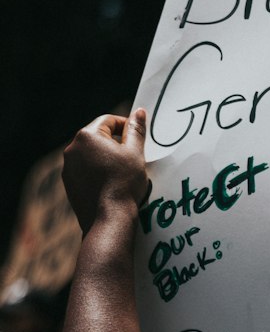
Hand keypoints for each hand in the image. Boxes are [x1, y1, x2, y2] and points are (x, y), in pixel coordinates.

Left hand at [63, 108, 148, 233]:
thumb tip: (139, 112)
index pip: (108, 120)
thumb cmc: (124, 183)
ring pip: (90, 155)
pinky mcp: (69, 184)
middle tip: (133, 156)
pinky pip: (85, 170)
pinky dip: (97, 172)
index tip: (138, 136)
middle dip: (115, 143)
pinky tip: (111, 184)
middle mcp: (72, 149)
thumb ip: (136, 130)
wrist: (109, 218)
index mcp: (87, 136)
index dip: (126, 125)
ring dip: (105, 158)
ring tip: (122, 172)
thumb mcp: (135, 153)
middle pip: (98, 137)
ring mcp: (68, 167)